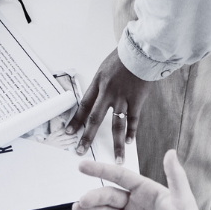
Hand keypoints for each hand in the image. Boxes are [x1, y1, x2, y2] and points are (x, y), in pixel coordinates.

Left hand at [67, 46, 149, 160]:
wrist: (141, 50)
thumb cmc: (123, 57)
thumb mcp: (105, 68)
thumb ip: (101, 85)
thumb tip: (97, 99)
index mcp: (98, 83)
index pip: (83, 105)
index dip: (76, 120)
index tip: (69, 132)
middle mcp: (108, 92)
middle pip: (94, 118)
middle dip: (87, 136)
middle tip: (80, 150)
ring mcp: (123, 97)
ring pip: (117, 125)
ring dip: (117, 143)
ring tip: (117, 159)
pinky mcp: (137, 100)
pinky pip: (134, 119)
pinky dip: (132, 132)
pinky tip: (130, 142)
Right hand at [74, 149, 209, 209]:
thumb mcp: (183, 202)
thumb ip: (176, 178)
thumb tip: (171, 152)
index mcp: (146, 190)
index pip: (120, 176)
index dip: (100, 170)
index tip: (82, 166)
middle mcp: (135, 204)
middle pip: (109, 196)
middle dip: (94, 197)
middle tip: (82, 202)